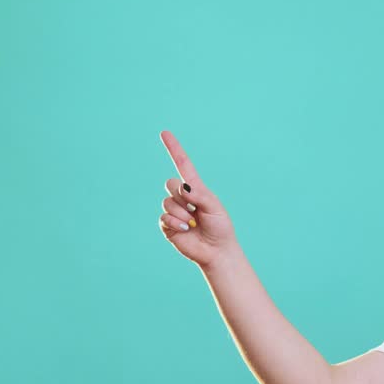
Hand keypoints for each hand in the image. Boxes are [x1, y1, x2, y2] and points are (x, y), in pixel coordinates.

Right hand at [158, 130, 238, 269]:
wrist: (216, 250)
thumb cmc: (220, 227)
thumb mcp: (214, 207)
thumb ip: (199, 195)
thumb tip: (182, 187)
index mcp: (196, 189)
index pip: (183, 165)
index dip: (174, 149)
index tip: (165, 133)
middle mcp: (182, 198)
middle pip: (170, 183)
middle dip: (181, 194)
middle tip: (194, 207)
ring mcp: (174, 211)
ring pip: (167, 202)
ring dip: (181, 213)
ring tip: (193, 223)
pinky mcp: (168, 226)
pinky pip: (163, 217)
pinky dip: (175, 223)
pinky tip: (186, 229)